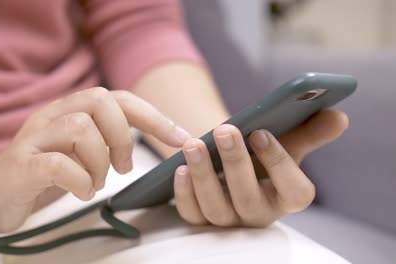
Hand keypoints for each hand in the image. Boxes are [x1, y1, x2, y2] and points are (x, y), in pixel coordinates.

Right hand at [0, 87, 190, 232]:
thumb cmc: (44, 172)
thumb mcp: (81, 151)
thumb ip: (108, 138)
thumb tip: (155, 138)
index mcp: (70, 110)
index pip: (118, 98)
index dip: (153, 116)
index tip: (180, 137)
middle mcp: (52, 116)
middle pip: (99, 101)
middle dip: (122, 136)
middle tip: (123, 167)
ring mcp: (34, 138)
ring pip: (80, 128)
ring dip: (100, 162)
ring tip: (96, 183)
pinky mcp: (21, 165)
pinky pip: (58, 164)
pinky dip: (80, 181)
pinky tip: (82, 192)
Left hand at [174, 109, 348, 226]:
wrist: (233, 164)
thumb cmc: (263, 154)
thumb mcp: (287, 142)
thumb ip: (311, 131)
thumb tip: (338, 117)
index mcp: (287, 196)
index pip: (294, 191)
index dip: (279, 163)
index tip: (261, 132)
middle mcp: (260, 213)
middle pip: (249, 199)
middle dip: (236, 164)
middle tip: (225, 129)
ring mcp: (230, 219)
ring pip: (216, 208)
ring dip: (204, 176)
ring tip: (193, 144)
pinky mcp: (203, 220)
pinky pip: (193, 214)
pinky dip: (184, 193)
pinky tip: (179, 168)